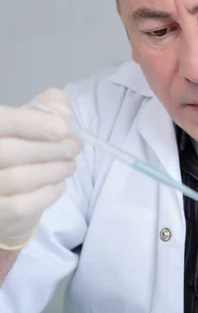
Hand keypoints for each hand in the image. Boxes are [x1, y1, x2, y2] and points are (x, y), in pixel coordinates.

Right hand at [0, 89, 80, 249]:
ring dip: (55, 170)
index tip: (62, 128)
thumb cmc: (15, 147)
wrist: (3, 192)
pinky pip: (21, 206)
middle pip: (10, 152)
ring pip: (19, 179)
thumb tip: (64, 112)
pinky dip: (47, 193)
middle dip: (52, 149)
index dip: (31, 122)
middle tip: (75, 147)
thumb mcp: (28, 120)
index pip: (1, 121)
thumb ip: (47, 106)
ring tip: (70, 164)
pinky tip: (59, 184)